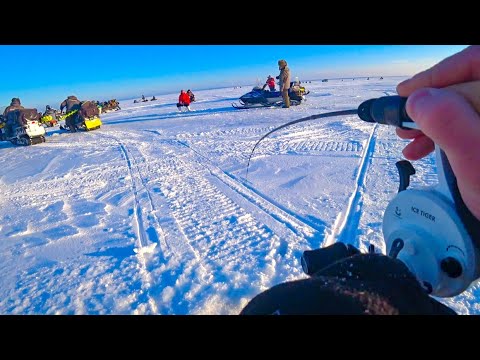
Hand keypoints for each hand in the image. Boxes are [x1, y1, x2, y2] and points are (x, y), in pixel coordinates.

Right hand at [396, 45, 479, 220]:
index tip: (407, 93)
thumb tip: (418, 100)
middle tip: (403, 123)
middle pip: (467, 86)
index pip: (475, 63)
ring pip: (466, 105)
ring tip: (409, 141)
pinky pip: (468, 123)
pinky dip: (445, 133)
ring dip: (434, 120)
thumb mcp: (474, 159)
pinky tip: (425, 149)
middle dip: (430, 105)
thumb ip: (448, 123)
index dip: (437, 75)